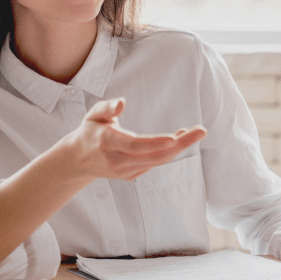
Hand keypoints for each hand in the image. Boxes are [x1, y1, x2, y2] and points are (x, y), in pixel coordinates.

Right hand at [61, 98, 206, 181]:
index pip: (134, 145)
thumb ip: (107, 108)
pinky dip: (169, 153)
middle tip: (201, 131)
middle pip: (153, 156)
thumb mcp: (93, 114)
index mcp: (107, 142)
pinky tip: (180, 140)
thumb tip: (122, 103)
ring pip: (157, 161)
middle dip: (180, 145)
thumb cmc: (90, 131)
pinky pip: (154, 164)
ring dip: (178, 148)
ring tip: (196, 132)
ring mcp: (125, 171)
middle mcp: (117, 160)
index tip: (174, 137)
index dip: (155, 143)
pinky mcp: (131, 176)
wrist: (79, 160)